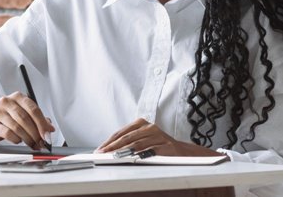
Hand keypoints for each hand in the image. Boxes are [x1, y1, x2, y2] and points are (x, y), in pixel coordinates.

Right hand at [0, 92, 54, 150]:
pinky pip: (8, 133)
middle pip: (25, 119)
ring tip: (32, 144)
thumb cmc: (9, 116)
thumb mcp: (25, 114)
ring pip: (17, 127)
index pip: (33, 109)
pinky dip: (16, 139)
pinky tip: (19, 140)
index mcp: (18, 97)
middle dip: (36, 134)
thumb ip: (39, 120)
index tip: (47, 135)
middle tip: (41, 143)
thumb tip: (50, 129)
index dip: (42, 124)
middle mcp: (7, 102)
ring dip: (28, 139)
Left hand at [96, 118, 222, 156]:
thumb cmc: (158, 145)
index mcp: (142, 123)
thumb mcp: (143, 139)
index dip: (109, 142)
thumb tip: (108, 149)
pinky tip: (131, 159)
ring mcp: (159, 136)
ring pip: (136, 145)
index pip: (121, 133)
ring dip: (122, 152)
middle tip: (102, 155)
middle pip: (127, 138)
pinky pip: (150, 152)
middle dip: (112, 147)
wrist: (183, 152)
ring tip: (112, 158)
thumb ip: (128, 141)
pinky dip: (139, 156)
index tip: (100, 150)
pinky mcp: (167, 146)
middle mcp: (150, 128)